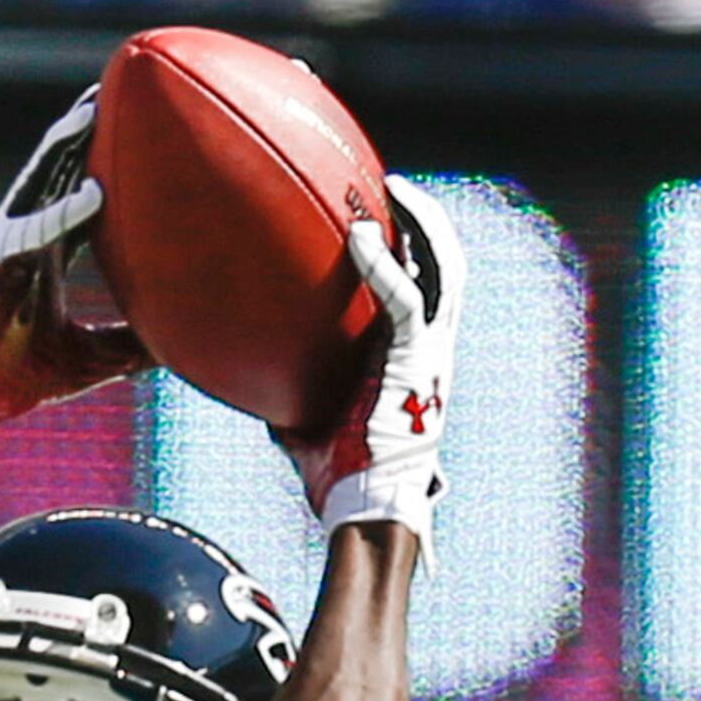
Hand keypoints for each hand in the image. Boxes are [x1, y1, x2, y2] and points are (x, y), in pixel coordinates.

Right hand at [0, 88, 145, 448]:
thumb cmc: (13, 377)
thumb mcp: (88, 359)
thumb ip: (132, 345)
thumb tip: (183, 348)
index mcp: (49, 247)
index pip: (84, 187)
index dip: (109, 156)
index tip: (146, 122)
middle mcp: (29, 231)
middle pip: (63, 164)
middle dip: (89, 123)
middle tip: (126, 82)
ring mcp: (8, 240)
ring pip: (41, 178)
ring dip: (70, 144)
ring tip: (98, 108)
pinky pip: (33, 231)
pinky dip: (64, 213)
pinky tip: (95, 195)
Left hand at [287, 174, 458, 543]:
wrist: (364, 510)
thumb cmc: (338, 482)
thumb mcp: (307, 428)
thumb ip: (292, 399)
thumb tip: (252, 388)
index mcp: (415, 361)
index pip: (427, 292)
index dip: (416, 253)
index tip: (383, 223)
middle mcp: (432, 351)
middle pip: (447, 267)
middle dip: (427, 222)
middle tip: (392, 190)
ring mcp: (430, 354)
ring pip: (443, 268)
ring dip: (420, 223)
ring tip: (390, 190)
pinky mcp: (415, 360)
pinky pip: (404, 296)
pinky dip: (383, 263)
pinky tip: (358, 237)